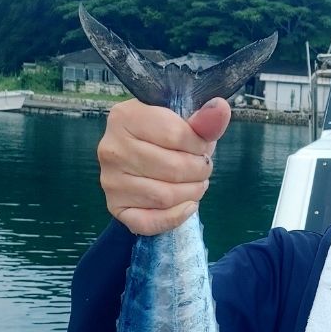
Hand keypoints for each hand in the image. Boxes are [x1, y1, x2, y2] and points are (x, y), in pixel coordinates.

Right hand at [96, 97, 231, 234]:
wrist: (142, 153)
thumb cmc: (165, 134)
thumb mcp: (184, 120)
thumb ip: (204, 119)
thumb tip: (220, 109)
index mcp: (125, 117)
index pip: (176, 135)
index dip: (200, 145)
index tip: (202, 147)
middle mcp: (111, 148)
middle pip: (173, 169)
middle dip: (199, 171)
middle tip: (203, 168)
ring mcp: (110, 180)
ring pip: (164, 196)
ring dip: (192, 193)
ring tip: (196, 183)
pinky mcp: (115, 207)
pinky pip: (149, 222)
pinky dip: (175, 217)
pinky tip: (187, 205)